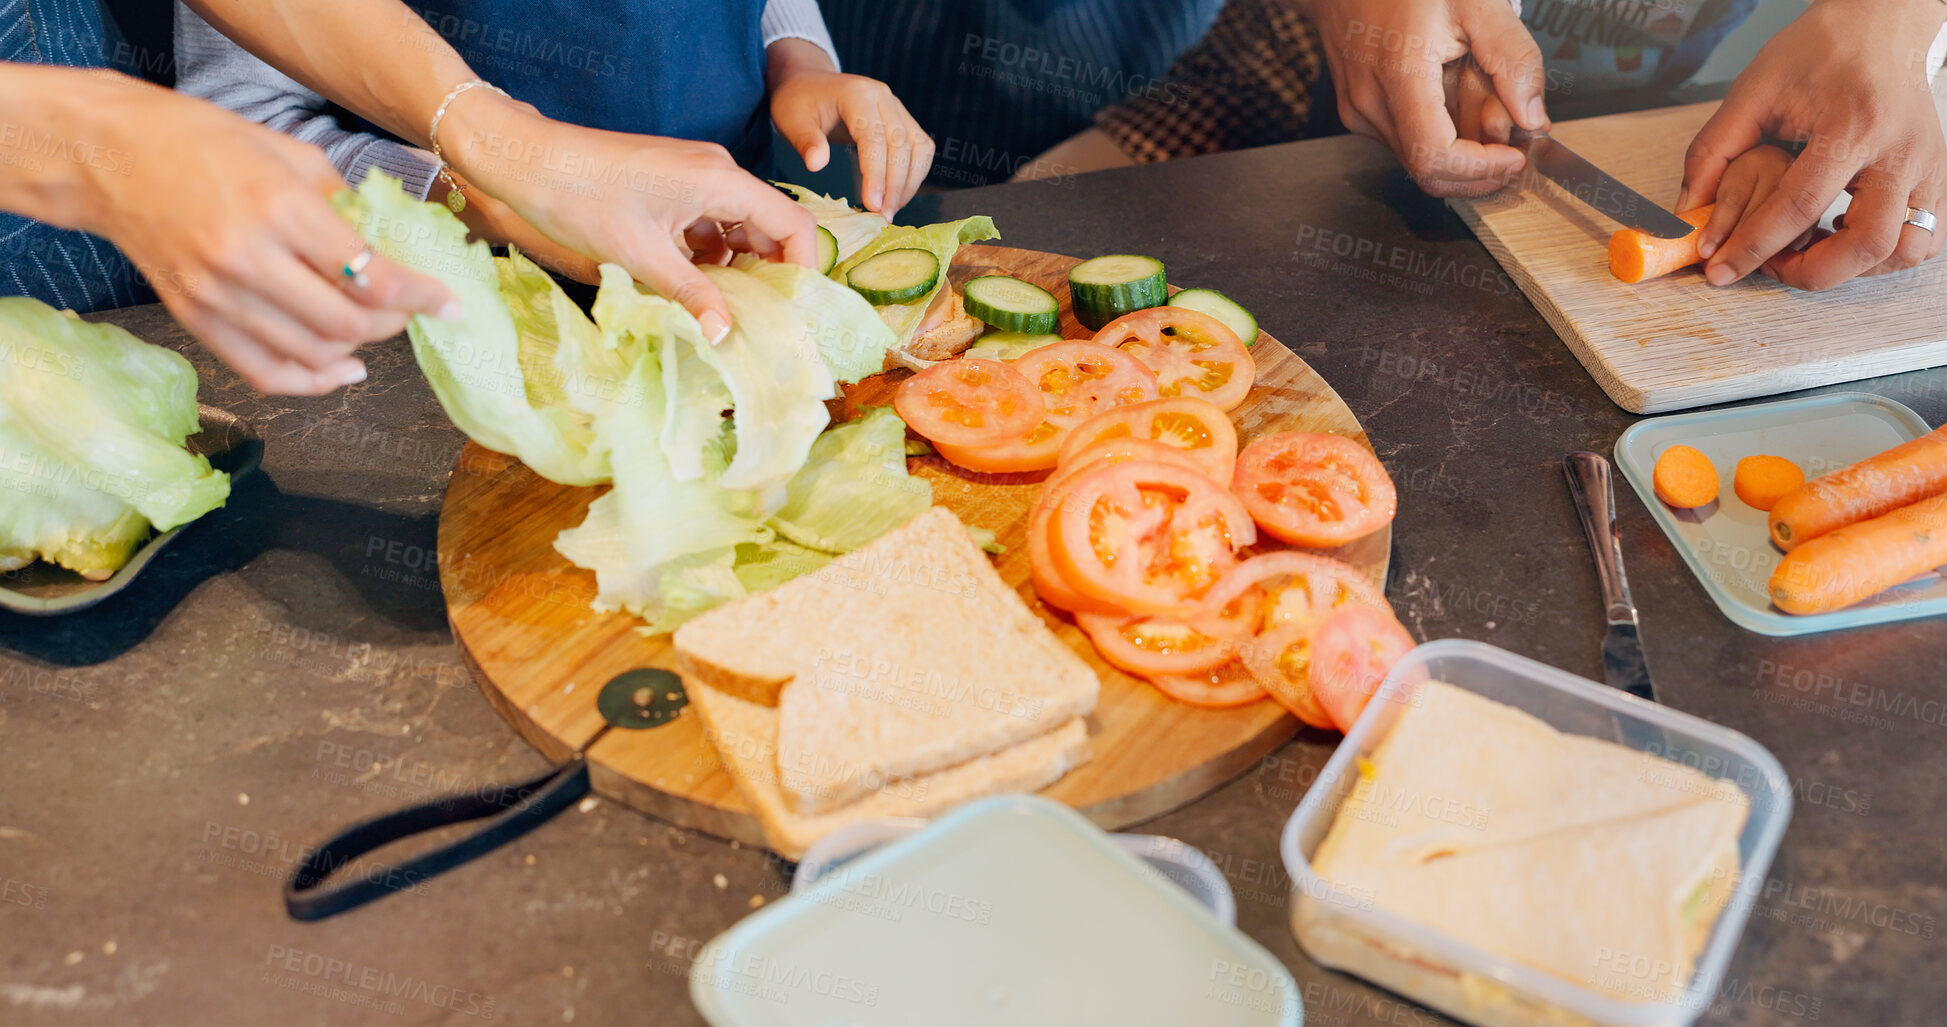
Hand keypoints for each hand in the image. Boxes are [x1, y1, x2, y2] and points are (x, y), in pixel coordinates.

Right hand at [54, 73, 455, 394]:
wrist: (110, 155)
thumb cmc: (203, 143)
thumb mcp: (289, 153)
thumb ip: (345, 205)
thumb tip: (394, 246)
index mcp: (280, 209)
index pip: (373, 276)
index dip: (423, 296)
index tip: (449, 304)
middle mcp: (248, 259)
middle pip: (349, 324)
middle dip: (395, 323)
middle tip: (409, 309)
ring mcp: (218, 296)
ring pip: (314, 353)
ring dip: (358, 347)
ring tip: (372, 325)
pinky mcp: (196, 319)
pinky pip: (266, 373)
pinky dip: (313, 380)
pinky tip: (341, 368)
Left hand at [441, 92, 816, 341]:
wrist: (525, 158)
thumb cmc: (579, 197)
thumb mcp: (640, 255)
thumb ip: (691, 293)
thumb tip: (726, 334)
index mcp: (721, 180)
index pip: (793, 223)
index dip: (803, 268)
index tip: (795, 310)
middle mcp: (717, 172)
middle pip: (769, 227)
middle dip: (768, 274)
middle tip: (760, 321)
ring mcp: (694, 177)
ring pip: (737, 230)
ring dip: (734, 269)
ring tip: (720, 312)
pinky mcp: (672, 185)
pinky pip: (708, 225)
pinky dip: (706, 257)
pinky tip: (689, 288)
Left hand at [767, 38, 932, 217]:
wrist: (808, 83)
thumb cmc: (797, 103)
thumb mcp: (790, 120)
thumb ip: (806, 141)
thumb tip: (817, 165)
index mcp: (856, 93)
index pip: (874, 138)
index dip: (876, 174)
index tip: (872, 206)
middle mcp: (883, 97)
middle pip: (902, 145)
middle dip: (896, 185)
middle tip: (883, 218)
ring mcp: (897, 107)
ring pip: (919, 148)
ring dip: (910, 183)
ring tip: (891, 211)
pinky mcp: (903, 119)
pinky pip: (920, 148)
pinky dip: (914, 174)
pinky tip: (897, 196)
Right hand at [1303, 0, 1548, 195]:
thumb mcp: (1477, 1)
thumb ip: (1512, 58)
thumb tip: (1531, 117)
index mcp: (1398, 75)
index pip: (1434, 158)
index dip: (1480, 171)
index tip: (1514, 158)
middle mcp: (1370, 104)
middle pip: (1432, 167)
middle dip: (1479, 159)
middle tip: (1508, 121)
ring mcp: (1359, 112)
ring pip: (1421, 155)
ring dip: (1462, 138)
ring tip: (1473, 82)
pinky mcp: (1358, 112)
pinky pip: (1408, 137)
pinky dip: (1441, 125)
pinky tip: (1448, 83)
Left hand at [1679, 0, 1946, 289]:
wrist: (1877, 26)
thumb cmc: (1819, 52)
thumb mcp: (1752, 91)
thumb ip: (1713, 151)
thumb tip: (1688, 210)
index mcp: (1852, 126)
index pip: (1799, 207)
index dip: (1752, 248)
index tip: (1719, 270)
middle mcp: (1900, 150)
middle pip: (1867, 243)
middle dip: (1810, 272)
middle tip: (1770, 266)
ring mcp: (1927, 166)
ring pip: (1903, 250)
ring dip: (1851, 268)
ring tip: (1807, 250)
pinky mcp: (1936, 176)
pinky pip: (1922, 238)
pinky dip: (1881, 255)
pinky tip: (1841, 238)